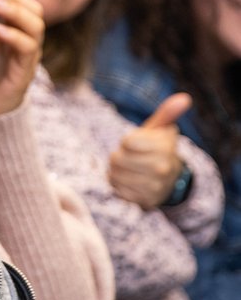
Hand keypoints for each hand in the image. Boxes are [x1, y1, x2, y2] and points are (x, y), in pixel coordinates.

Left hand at [108, 92, 191, 209]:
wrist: (170, 180)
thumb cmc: (158, 149)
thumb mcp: (162, 129)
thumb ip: (168, 113)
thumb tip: (184, 98)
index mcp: (164, 147)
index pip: (127, 142)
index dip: (127, 141)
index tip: (135, 143)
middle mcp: (161, 168)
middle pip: (117, 159)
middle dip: (119, 156)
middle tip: (129, 157)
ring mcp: (153, 187)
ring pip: (114, 175)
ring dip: (116, 171)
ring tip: (128, 168)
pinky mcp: (145, 201)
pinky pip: (118, 190)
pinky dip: (118, 184)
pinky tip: (129, 181)